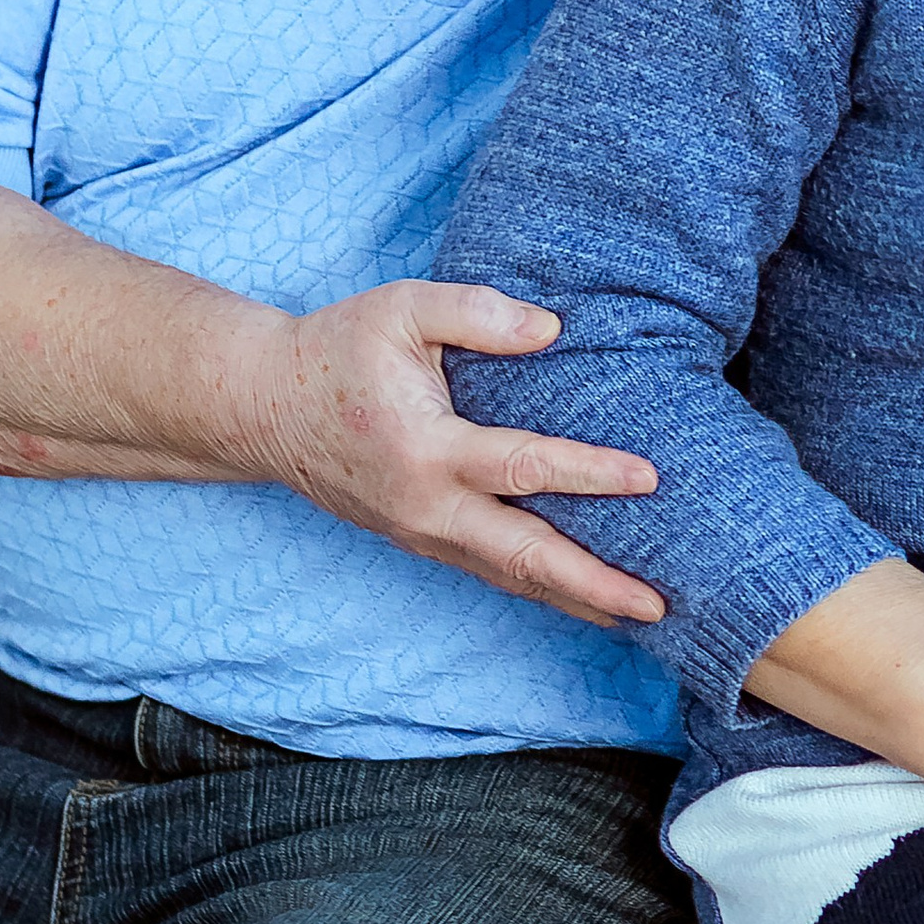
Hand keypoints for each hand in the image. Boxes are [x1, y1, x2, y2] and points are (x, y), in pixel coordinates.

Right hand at [248, 281, 664, 627]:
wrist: (264, 407)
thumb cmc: (337, 349)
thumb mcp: (401, 308)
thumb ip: (476, 312)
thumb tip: (550, 331)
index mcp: (425, 449)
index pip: (522, 468)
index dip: (589, 473)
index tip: (649, 479)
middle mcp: (426, 506)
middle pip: (524, 557)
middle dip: (595, 585)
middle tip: (659, 604)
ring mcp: (421, 533)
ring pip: (509, 577)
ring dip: (575, 599)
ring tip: (641, 615)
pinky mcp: (419, 540)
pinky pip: (490, 570)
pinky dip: (540, 588)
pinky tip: (582, 596)